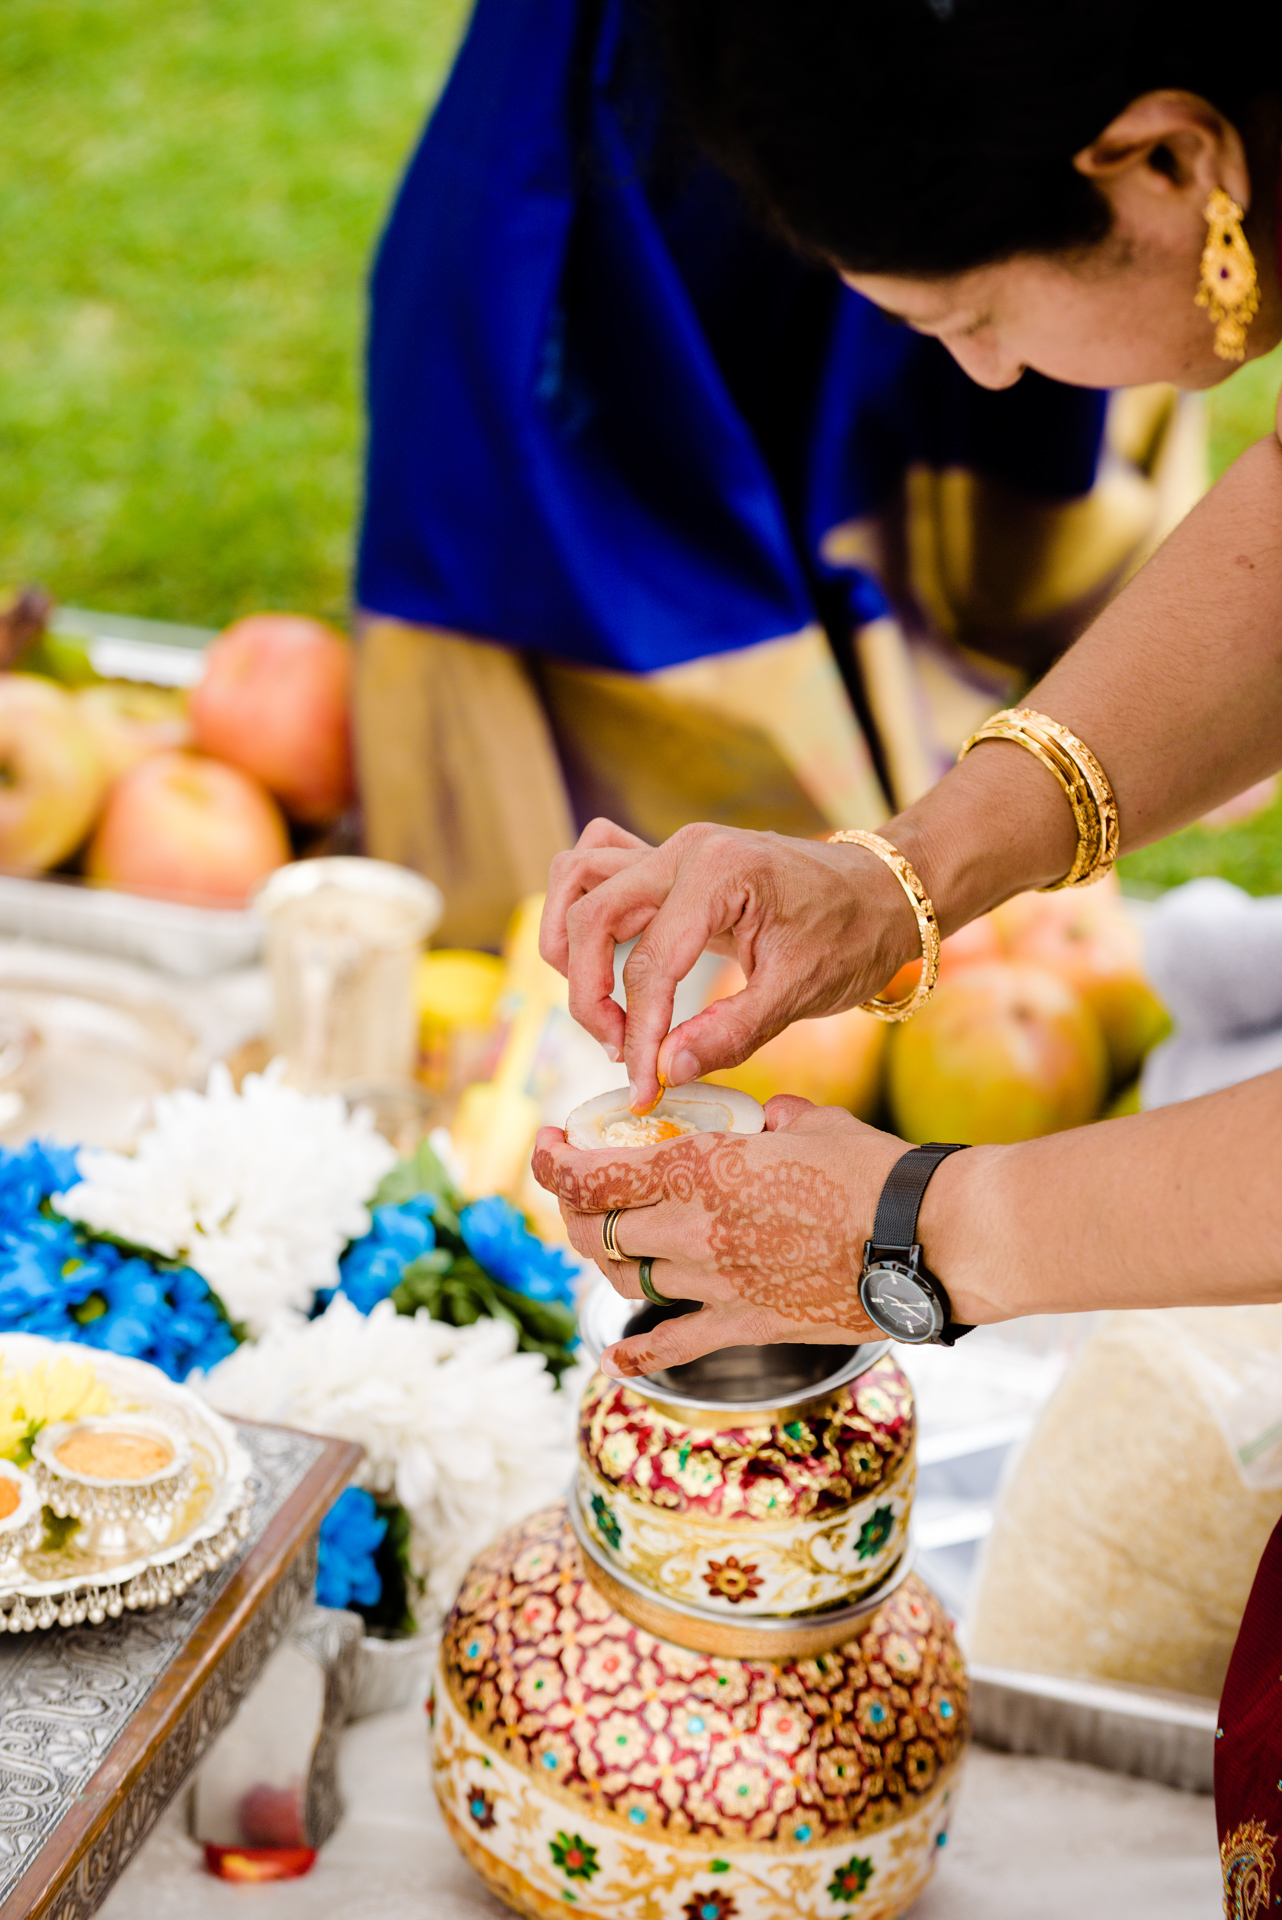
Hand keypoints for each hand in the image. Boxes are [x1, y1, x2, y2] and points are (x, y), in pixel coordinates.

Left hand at [532, 1097, 904, 1375]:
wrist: (925, 1240)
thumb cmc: (875, 1171)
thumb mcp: (812, 1122)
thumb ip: (773, 1118)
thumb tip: (767, 1117)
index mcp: (702, 1168)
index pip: (594, 1173)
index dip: (554, 1162)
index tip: (546, 1145)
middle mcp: (693, 1228)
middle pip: (596, 1228)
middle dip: (573, 1208)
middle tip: (574, 1190)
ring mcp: (714, 1282)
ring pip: (625, 1277)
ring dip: (606, 1258)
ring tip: (604, 1242)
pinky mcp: (745, 1324)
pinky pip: (672, 1344)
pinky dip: (638, 1352)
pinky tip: (617, 1357)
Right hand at [540, 818, 918, 1109]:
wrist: (882, 893)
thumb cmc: (851, 936)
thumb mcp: (801, 992)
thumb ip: (730, 1032)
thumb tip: (665, 1070)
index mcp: (720, 874)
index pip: (650, 964)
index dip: (639, 1035)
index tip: (642, 1086)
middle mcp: (684, 849)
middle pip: (591, 916)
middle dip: (589, 994)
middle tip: (620, 1051)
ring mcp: (672, 848)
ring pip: (579, 879)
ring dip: (571, 944)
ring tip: (601, 1006)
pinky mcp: (670, 862)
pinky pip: (599, 865)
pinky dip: (583, 906)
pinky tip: (599, 956)